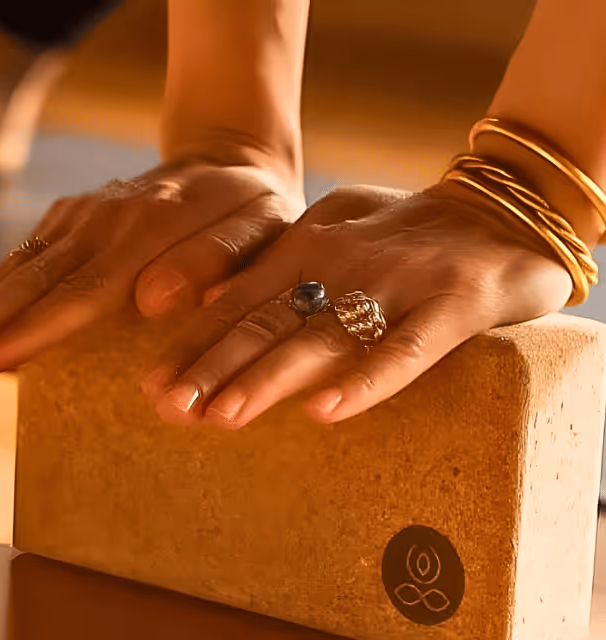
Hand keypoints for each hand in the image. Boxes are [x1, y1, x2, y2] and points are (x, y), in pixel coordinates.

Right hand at [0, 159, 304, 385]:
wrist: (229, 163)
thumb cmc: (253, 214)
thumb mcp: (259, 233)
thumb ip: (213, 263)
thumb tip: (151, 301)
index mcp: (150, 230)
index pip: (80, 291)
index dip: (28, 331)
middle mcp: (102, 221)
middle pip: (27, 280)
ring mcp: (79, 218)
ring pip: (12, 270)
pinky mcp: (68, 221)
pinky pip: (21, 260)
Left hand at [143, 181, 573, 427]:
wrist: (505, 205)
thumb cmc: (406, 232)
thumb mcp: (331, 231)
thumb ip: (275, 264)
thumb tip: (212, 302)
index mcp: (307, 248)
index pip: (239, 304)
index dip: (195, 346)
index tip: (152, 388)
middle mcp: (341, 263)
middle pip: (267, 322)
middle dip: (213, 367)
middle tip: (167, 410)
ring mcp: (397, 284)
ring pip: (323, 336)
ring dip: (270, 376)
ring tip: (222, 416)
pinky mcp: (454, 304)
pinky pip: (406, 349)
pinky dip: (367, 380)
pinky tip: (327, 414)